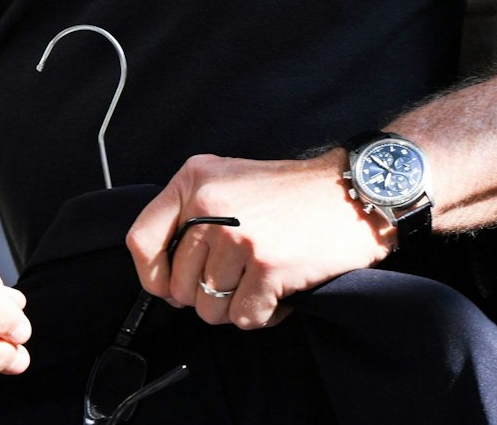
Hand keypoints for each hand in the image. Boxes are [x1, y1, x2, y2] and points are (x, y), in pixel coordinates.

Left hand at [125, 152, 390, 330]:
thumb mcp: (231, 180)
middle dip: (207, 296)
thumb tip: (164, 278)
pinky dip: (265, 313)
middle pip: (177, 285)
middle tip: (240, 280)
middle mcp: (209, 204)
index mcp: (193, 179)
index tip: (172, 287)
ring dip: (238, 306)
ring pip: (209, 308)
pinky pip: (244, 317)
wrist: (356, 191)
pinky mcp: (266, 265)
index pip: (141, 241)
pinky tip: (282, 289)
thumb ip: (193, 215)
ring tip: (264, 280)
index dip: (153, 276)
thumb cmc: (294, 194)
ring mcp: (237, 235)